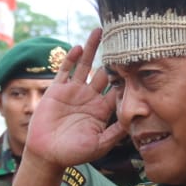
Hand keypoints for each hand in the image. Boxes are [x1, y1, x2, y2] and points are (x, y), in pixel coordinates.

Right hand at [24, 28, 125, 168]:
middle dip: (112, 57)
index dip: (126, 75)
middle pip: (103, 71)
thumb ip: (116, 133)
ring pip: (85, 65)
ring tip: (100, 31)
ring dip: (92, 49)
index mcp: (102, 109)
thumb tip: (135, 120)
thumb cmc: (74, 153)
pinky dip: (71, 58)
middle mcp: (89, 97)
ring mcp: (73, 91)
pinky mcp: (57, 89)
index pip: (117, 88)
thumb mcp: (100, 145)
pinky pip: (65, 69)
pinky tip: (78, 47)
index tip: (138, 60)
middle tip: (123, 38)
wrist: (47, 154)